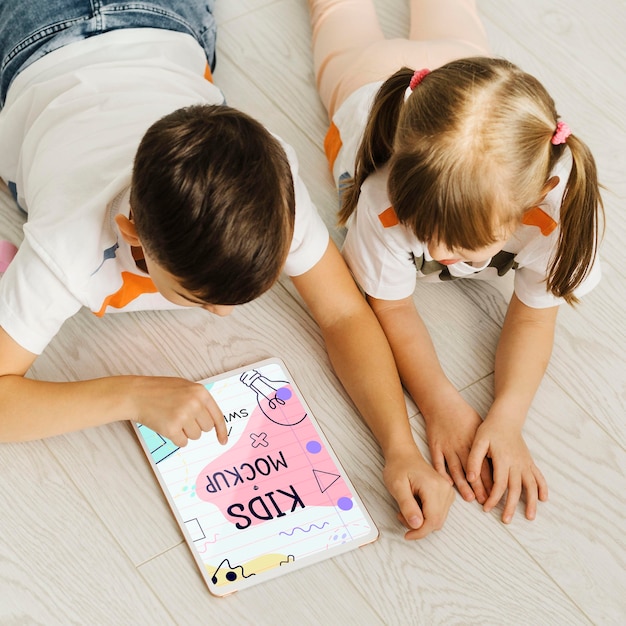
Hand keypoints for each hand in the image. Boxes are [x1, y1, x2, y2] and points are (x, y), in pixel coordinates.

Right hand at [128, 376, 227, 447]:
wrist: (137, 394)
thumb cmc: (160, 390)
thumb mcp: (185, 387)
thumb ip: (200, 400)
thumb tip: (212, 421)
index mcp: (200, 392)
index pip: (217, 416)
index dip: (221, 431)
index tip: (223, 441)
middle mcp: (194, 404)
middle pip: (206, 428)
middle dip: (196, 426)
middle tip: (182, 417)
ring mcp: (183, 416)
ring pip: (195, 436)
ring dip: (185, 432)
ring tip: (172, 418)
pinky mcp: (171, 428)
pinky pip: (183, 442)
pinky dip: (176, 438)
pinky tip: (167, 425)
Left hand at [383, 443, 454, 539]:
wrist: (403, 454)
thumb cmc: (399, 467)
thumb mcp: (397, 486)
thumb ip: (407, 506)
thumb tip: (417, 525)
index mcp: (434, 487)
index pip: (433, 520)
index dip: (419, 532)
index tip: (407, 535)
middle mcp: (445, 489)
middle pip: (437, 522)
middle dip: (419, 526)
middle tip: (401, 515)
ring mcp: (448, 491)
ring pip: (438, 519)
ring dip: (422, 521)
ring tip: (406, 509)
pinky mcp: (446, 493)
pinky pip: (439, 512)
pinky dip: (426, 515)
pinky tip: (414, 505)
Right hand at [423, 389, 492, 504]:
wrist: (442, 403)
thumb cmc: (462, 414)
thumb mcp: (478, 426)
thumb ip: (485, 443)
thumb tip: (496, 459)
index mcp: (474, 442)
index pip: (484, 465)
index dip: (490, 480)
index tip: (494, 494)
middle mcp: (462, 446)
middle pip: (472, 470)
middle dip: (479, 487)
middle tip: (484, 501)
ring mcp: (447, 447)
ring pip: (456, 470)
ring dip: (463, 485)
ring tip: (469, 497)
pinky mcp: (435, 446)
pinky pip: (438, 463)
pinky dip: (442, 474)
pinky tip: (448, 484)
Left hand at [466, 412, 547, 522]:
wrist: (506, 419)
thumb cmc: (489, 431)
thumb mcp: (478, 441)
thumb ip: (474, 459)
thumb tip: (470, 478)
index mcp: (503, 459)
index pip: (500, 484)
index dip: (493, 498)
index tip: (486, 508)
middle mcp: (517, 463)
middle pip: (516, 489)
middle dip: (511, 506)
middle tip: (506, 520)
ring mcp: (525, 463)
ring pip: (531, 485)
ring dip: (531, 502)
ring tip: (530, 517)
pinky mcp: (530, 461)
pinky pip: (539, 476)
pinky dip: (542, 488)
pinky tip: (543, 499)